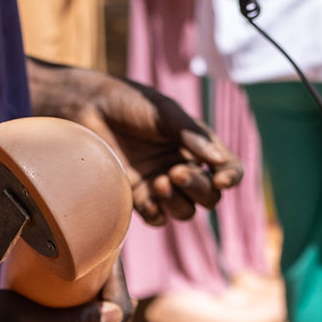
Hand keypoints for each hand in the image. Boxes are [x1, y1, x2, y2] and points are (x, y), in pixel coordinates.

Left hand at [27, 59, 242, 221]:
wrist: (91, 108)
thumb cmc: (132, 104)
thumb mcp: (165, 113)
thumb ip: (191, 134)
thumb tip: (218, 160)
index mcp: (198, 146)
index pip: (228, 169)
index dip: (230, 178)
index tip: (220, 179)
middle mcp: (184, 167)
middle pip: (209, 197)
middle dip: (198, 188)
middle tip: (175, 172)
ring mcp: (161, 184)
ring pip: (186, 211)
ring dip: (178, 202)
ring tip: (159, 182)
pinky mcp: (137, 196)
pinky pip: (156, 217)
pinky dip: (155, 212)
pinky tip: (145, 196)